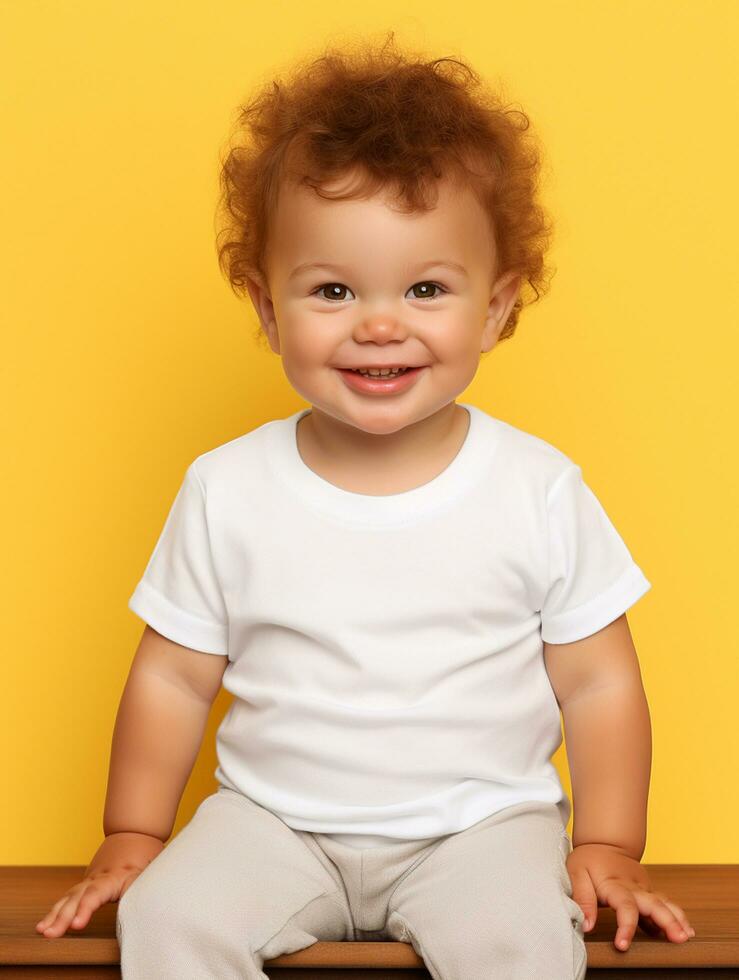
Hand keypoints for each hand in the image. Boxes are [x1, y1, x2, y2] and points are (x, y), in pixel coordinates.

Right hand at [35, 832, 163, 937]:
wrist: (134, 835)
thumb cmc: (143, 857)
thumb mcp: (148, 873)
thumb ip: (141, 890)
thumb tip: (140, 909)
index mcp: (113, 876)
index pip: (96, 893)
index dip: (85, 909)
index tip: (76, 925)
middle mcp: (96, 878)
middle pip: (77, 897)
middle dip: (62, 917)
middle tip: (50, 934)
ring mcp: (88, 881)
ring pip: (69, 897)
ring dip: (54, 915)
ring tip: (42, 931)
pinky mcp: (85, 886)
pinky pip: (68, 899)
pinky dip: (55, 912)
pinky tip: (44, 925)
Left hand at [566, 842, 695, 950]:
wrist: (604, 843)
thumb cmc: (588, 861)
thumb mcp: (576, 875)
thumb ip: (582, 899)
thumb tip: (586, 926)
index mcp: (615, 884)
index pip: (624, 906)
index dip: (625, 926)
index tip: (622, 946)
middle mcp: (634, 887)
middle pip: (654, 903)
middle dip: (668, 921)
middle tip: (679, 939)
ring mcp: (644, 888)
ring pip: (664, 903)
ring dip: (677, 918)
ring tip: (687, 936)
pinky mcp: (648, 892)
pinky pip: (664, 904)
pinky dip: (675, 917)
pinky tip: (684, 931)